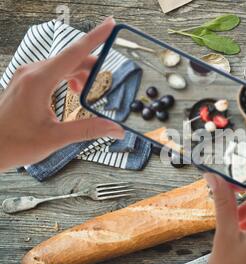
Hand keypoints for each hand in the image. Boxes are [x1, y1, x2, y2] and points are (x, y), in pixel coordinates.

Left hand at [0, 17, 123, 171]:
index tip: (111, 24)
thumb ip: (88, 130)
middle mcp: (32, 72)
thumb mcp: (56, 138)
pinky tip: (73, 92)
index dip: (95, 37)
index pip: (74, 53)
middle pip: (71, 59)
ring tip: (88, 93)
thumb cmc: (14, 142)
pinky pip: (53, 71)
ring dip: (81, 75)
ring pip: (63, 65)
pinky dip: (69, 78)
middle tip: (107, 82)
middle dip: (92, 68)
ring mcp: (27, 75)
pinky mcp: (26, 82)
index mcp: (39, 81)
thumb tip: (116, 129)